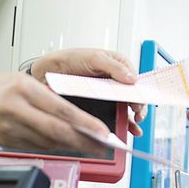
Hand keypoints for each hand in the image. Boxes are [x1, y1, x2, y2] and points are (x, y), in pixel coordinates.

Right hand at [0, 72, 111, 156]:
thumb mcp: (22, 83)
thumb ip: (47, 97)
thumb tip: (74, 115)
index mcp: (24, 90)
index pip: (62, 110)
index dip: (85, 124)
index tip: (101, 132)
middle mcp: (17, 110)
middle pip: (57, 131)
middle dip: (83, 141)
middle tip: (101, 146)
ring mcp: (11, 129)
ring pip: (48, 142)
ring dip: (69, 146)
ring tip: (86, 145)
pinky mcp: (8, 142)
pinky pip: (36, 147)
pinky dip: (52, 146)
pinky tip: (61, 144)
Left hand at [31, 48, 146, 135]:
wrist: (49, 71)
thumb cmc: (71, 58)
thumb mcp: (94, 58)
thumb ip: (114, 67)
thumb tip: (132, 78)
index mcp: (118, 66)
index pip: (135, 81)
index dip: (140, 93)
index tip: (139, 103)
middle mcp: (115, 81)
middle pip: (132, 97)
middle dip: (138, 108)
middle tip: (138, 116)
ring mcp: (107, 94)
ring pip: (124, 109)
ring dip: (131, 120)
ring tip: (134, 128)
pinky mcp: (98, 105)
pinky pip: (111, 115)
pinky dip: (119, 124)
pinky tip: (123, 130)